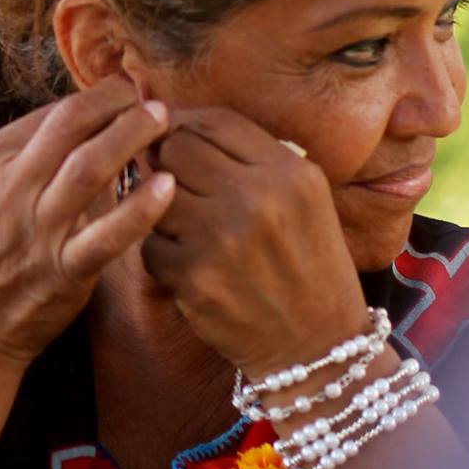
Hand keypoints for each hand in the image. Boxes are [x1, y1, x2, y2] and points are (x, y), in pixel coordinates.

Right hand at [0, 80, 175, 374]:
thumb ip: (7, 163)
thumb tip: (60, 127)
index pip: (45, 116)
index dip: (89, 99)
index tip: (118, 93)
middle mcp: (5, 189)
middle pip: (70, 125)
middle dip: (114, 100)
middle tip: (146, 91)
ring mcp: (34, 231)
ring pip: (90, 167)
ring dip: (132, 135)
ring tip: (162, 119)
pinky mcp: (61, 272)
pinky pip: (107, 236)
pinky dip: (139, 209)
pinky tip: (167, 187)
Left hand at [142, 107, 367, 378]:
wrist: (318, 348)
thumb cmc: (307, 265)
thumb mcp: (304, 198)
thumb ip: (253, 157)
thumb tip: (181, 123)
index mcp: (289, 173)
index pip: (215, 120)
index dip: (187, 124)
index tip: (177, 138)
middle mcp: (257, 198)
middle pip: (177, 147)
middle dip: (167, 160)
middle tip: (172, 181)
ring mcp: (222, 238)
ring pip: (156, 193)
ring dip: (161, 207)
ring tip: (183, 224)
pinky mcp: (194, 277)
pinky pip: (150, 243)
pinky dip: (161, 252)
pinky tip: (188, 263)